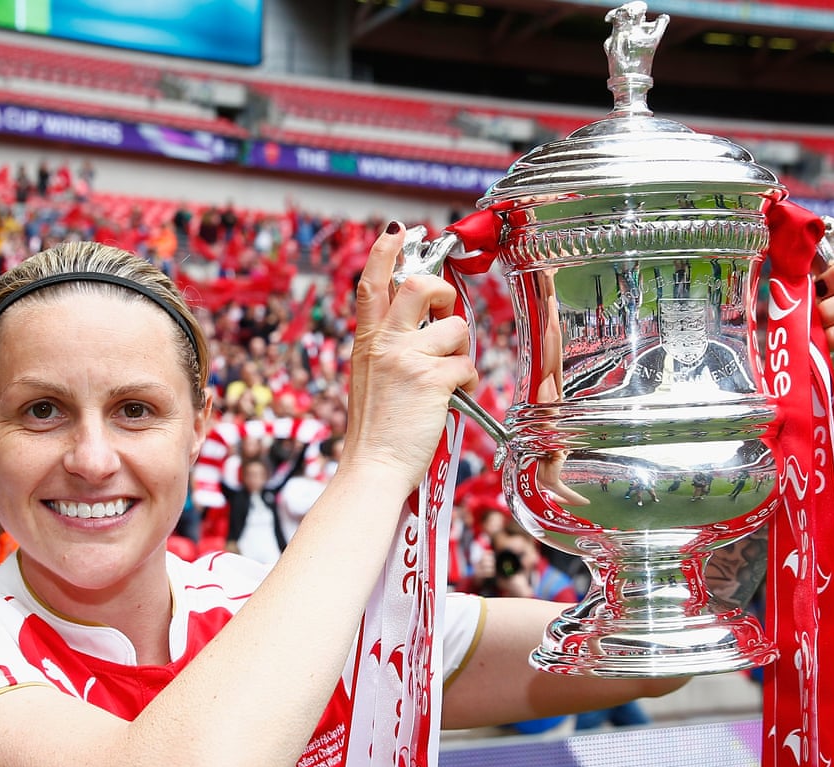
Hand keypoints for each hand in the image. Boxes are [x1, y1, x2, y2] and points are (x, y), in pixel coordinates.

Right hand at [345, 223, 477, 493]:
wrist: (373, 467)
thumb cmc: (375, 432)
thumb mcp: (369, 380)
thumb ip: (388, 351)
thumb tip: (422, 333)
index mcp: (366, 343)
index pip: (372, 285)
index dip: (385, 253)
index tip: (396, 232)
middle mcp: (384, 343)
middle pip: (418, 286)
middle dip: (442, 291)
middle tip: (446, 311)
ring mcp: (407, 359)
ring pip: (453, 329)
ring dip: (460, 352)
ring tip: (448, 379)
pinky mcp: (432, 379)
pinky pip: (466, 366)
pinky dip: (467, 383)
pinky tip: (453, 400)